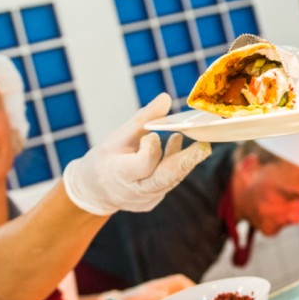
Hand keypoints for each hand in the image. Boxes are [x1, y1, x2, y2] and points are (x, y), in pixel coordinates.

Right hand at [62, 94, 210, 214]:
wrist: (94, 190)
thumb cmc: (105, 158)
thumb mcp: (118, 136)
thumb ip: (143, 119)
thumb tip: (166, 98)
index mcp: (119, 174)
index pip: (143, 164)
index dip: (152, 148)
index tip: (153, 134)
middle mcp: (134, 192)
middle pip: (165, 177)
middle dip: (186, 161)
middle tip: (204, 146)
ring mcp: (145, 200)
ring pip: (170, 178)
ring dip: (182, 158)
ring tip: (185, 139)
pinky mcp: (153, 202)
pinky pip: (168, 182)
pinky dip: (174, 165)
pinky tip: (175, 145)